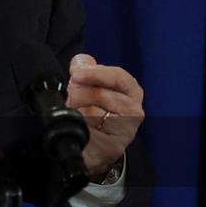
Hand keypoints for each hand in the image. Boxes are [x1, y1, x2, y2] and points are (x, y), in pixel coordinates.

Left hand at [65, 54, 144, 181]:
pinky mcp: (114, 146)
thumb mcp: (91, 85)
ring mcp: (126, 130)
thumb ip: (86, 70)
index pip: (118, 77)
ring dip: (78, 111)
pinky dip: (80, 127)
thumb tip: (81, 61)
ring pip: (94, 113)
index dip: (95, 73)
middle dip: (79, 94)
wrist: (93, 143)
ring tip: (76, 112)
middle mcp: (134, 109)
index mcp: (130, 90)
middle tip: (71, 97)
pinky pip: (90, 132)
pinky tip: (81, 126)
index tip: (76, 74)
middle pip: (101, 94)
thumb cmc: (94, 110)